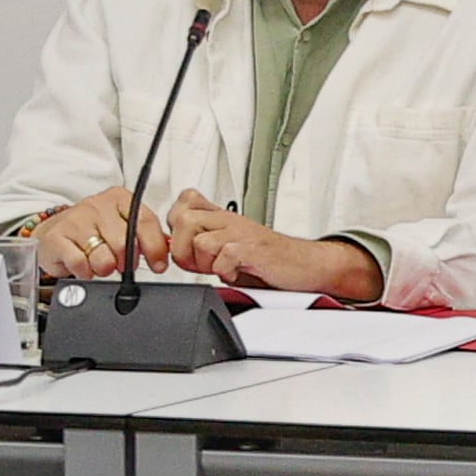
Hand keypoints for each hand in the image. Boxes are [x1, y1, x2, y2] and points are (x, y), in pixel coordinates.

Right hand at [29, 186, 149, 280]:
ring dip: (105, 268)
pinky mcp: (57, 236)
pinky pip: (81, 263)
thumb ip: (147, 236)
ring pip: (103, 256)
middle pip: (124, 243)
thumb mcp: (124, 228)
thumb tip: (168, 249)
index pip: (145, 221)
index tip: (159, 265)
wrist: (55, 235)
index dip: (155, 248)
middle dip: (126, 262)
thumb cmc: (95, 233)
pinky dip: (85, 272)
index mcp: (119, 199)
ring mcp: (75, 219)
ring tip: (100, 263)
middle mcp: (97, 205)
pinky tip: (84, 266)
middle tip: (121, 264)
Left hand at [159, 191, 379, 300]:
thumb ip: (200, 248)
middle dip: (182, 249)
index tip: (185, 246)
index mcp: (221, 217)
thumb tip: (171, 252)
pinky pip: (222, 256)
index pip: (182, 203)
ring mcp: (240, 232)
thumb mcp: (228, 250)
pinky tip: (235, 273)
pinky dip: (224, 272)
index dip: (174, 227)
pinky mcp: (252, 248)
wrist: (304, 265)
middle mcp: (228, 220)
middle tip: (199, 263)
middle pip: (182, 219)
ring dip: (204, 263)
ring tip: (221, 269)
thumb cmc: (269, 260)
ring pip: (198, 240)